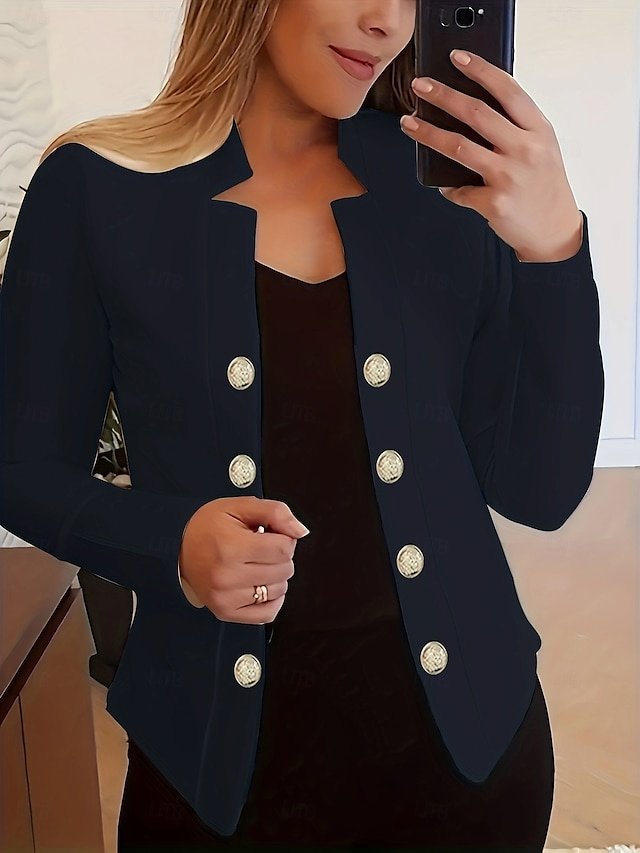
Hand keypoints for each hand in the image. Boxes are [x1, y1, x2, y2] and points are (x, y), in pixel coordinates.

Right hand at [179, 496, 309, 622]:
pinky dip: (272, 599)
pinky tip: (261, 584)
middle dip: (280, 556)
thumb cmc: (207, 526)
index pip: (284, 549)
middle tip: (261, 548)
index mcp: (231, 547)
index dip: (284, 538)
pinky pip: (267, 614)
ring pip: (279, 590)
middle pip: (284, 570)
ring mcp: (225, 597)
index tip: (271, 534)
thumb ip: (275, 512)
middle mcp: (227, 575)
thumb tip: (300, 531)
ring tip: (256, 564)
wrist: (175, 546)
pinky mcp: (225, 612)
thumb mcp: (239, 506)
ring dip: (275, 576)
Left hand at [400, 48, 583, 262]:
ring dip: (428, 133)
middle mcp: (524, 150)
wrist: (555, 230)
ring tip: (409, 123)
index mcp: (538, 131)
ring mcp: (509, 176)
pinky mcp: (494, 203)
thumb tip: (470, 107)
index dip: (480, 70)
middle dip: (443, 95)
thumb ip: (516, 127)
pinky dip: (448, 187)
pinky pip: (459, 189)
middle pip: (476, 113)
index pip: (507, 90)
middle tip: (419, 85)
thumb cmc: (544, 187)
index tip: (456, 58)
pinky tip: (445, 184)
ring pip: (458, 146)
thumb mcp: (542, 148)